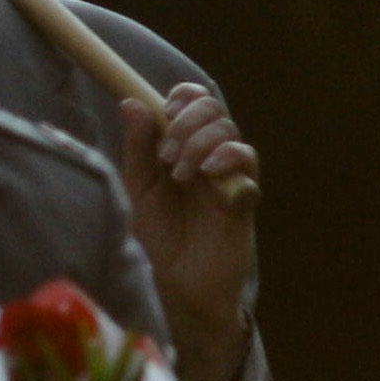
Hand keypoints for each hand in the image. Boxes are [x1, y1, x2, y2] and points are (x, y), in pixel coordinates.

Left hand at [118, 80, 260, 380]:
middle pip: (214, 110)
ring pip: (231, 132)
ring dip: (201, 142)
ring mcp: (229, 174)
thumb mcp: (139, 190)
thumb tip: (131, 102)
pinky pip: (248, 163)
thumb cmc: (161, 236)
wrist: (178, 283)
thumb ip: (137, 149)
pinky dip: (229, 158)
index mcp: (182, 148)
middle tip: (166, 153)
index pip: (193, 102)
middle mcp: (209, 155)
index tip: (165, 110)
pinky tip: (209, 172)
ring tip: (180, 172)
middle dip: (188, 121)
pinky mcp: (245, 196)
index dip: (183, 97)